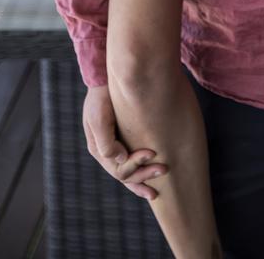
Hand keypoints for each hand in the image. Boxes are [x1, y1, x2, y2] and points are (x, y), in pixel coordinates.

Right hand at [83, 85, 167, 200]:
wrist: (106, 78)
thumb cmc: (103, 97)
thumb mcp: (99, 117)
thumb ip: (105, 141)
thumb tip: (120, 160)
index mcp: (99, 149)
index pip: (118, 169)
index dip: (136, 165)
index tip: (152, 153)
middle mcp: (106, 152)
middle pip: (125, 174)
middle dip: (144, 175)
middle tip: (164, 169)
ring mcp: (114, 147)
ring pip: (128, 173)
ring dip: (144, 179)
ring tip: (160, 185)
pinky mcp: (123, 139)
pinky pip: (131, 162)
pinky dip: (141, 171)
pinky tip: (152, 177)